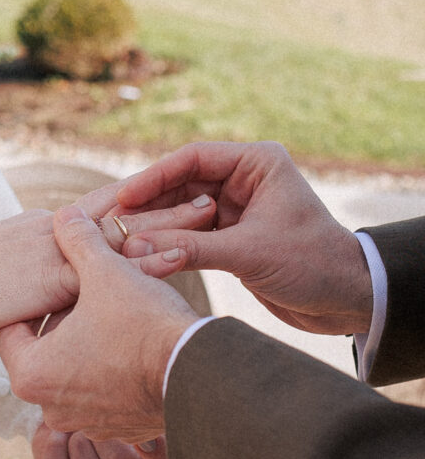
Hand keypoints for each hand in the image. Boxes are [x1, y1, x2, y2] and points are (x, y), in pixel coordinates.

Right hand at [0, 183, 214, 335]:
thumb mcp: (11, 275)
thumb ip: (40, 277)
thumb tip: (60, 292)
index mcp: (47, 229)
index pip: (103, 212)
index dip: (142, 205)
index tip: (179, 197)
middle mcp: (56, 231)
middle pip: (122, 213)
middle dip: (167, 204)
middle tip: (213, 195)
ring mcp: (55, 250)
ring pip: (122, 232)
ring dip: (167, 222)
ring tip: (211, 211)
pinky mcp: (50, 274)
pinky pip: (106, 267)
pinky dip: (143, 260)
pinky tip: (177, 255)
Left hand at [0, 206, 199, 442]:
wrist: (199, 373)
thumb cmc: (144, 324)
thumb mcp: (105, 272)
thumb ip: (78, 241)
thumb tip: (64, 214)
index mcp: (31, 374)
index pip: (12, 331)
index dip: (35, 300)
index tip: (56, 284)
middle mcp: (50, 408)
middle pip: (43, 354)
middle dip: (61, 324)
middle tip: (85, 297)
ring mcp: (85, 424)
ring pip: (74, 374)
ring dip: (86, 348)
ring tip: (112, 318)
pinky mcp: (117, 430)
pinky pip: (103, 394)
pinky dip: (112, 372)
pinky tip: (133, 346)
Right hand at [116, 141, 372, 335]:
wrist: (345, 300)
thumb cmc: (313, 265)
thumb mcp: (250, 253)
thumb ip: (192, 247)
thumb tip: (137, 243)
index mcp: (257, 164)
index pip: (194, 159)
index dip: (154, 176)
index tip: (123, 196)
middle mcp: (244, 181)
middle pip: (181, 184)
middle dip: (148, 203)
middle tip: (112, 220)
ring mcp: (236, 210)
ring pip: (182, 212)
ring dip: (155, 226)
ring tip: (120, 240)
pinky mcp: (231, 238)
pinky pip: (190, 237)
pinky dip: (169, 245)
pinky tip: (142, 255)